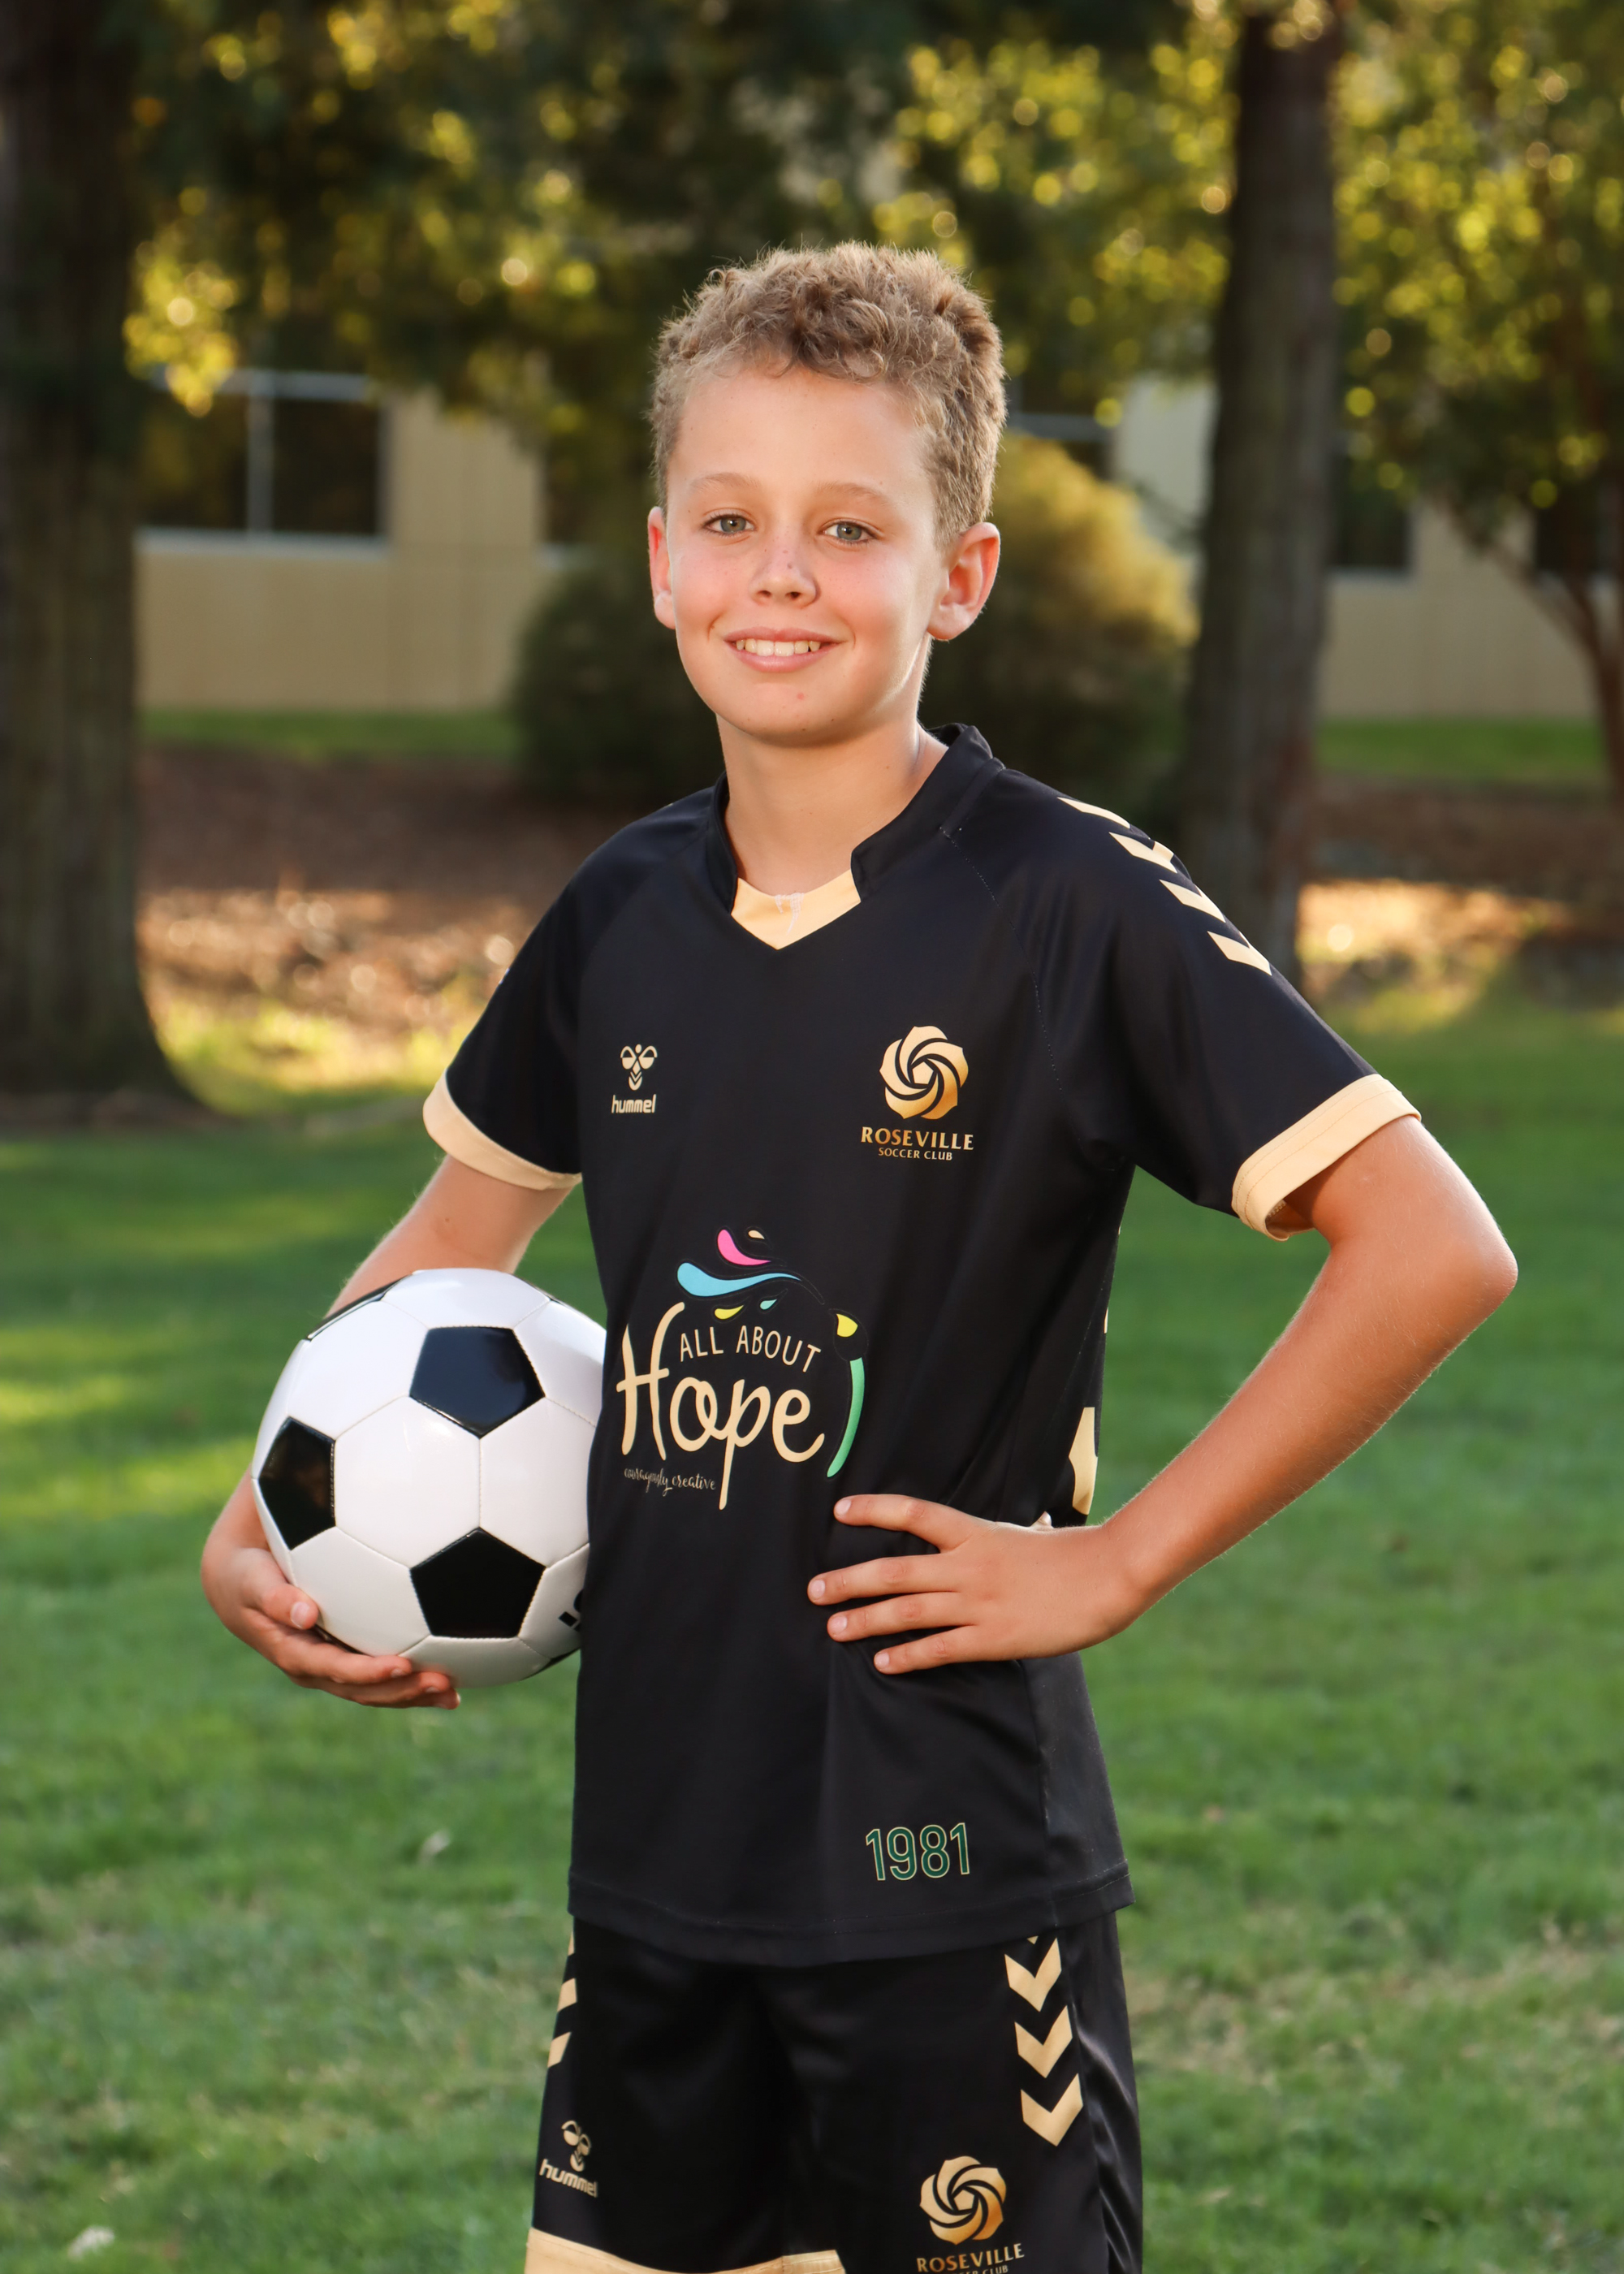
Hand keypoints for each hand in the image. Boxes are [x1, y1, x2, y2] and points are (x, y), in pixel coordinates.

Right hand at [201, 1475, 458, 1708]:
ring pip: (376, 1689)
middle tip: (444, 1683)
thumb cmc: (247, 1573)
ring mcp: (333, 1665)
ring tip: (454, 1692)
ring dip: (414, 1693)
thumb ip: (275, 1596)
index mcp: (294, 1654)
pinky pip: (382, 1672)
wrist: (240, 1580)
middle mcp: (316, 1668)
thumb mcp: (252, 1580)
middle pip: (363, 1690)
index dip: (367, 1673)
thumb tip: (306, 1614)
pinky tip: (454, 1673)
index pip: (335, 1670)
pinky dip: (413, 1677)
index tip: (402, 1665)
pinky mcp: (347, 1654)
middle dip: (402, 1691)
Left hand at [808, 1495, 1148, 1673]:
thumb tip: (1038, 1520)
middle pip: (896, 1570)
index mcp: (977, 1533)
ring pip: (909, 1610)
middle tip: (814, 1589)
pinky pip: (940, 1648)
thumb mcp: (1036, 1532)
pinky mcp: (993, 1637)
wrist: (1107, 1577)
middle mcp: (969, 1565)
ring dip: (867, 1620)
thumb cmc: (1075, 1553)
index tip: (839, 1511)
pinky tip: (883, 1663)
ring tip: (834, 1627)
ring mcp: (979, 1602)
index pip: (915, 1514)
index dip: (875, 1510)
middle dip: (850, 1580)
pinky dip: (908, 1656)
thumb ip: (1020, 1530)